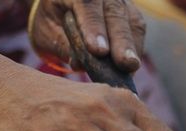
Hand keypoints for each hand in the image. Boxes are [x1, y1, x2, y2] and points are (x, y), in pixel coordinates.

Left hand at [28, 0, 145, 71]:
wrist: (60, 9)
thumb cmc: (52, 21)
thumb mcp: (48, 33)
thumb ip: (64, 45)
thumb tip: (80, 64)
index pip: (86, 4)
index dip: (94, 27)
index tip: (99, 51)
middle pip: (115, 12)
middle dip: (121, 40)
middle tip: (126, 63)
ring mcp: (118, 0)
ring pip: (131, 20)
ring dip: (132, 47)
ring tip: (130, 69)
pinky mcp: (130, 13)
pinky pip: (137, 29)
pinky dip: (135, 48)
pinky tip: (130, 67)